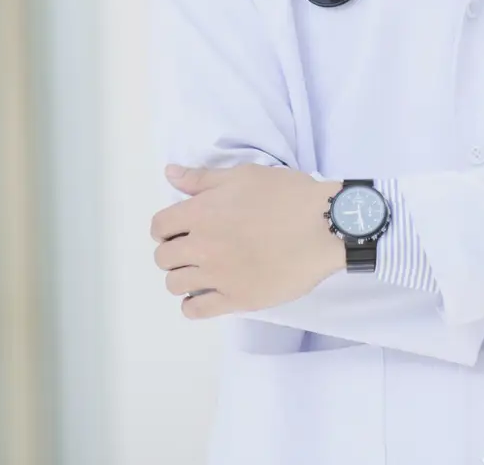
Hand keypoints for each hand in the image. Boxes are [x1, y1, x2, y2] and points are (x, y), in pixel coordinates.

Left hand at [151, 164, 345, 318]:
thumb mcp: (244, 175)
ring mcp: (218, 275)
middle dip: (174, 253)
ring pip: (175, 285)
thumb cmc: (288, 195)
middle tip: (195, 250)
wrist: (324, 226)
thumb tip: (169, 173)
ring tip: (201, 274)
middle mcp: (202, 245)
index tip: (180, 230)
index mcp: (201, 212)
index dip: (166, 228)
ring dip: (182, 278)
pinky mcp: (237, 299)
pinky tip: (203, 297)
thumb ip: (203, 178)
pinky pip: (196, 310)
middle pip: (164, 258)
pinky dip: (192, 306)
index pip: (159, 226)